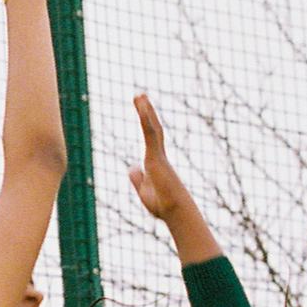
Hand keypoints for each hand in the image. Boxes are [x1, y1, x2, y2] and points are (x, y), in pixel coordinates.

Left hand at [126, 92, 196, 227]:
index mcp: (155, 162)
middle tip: (140, 96)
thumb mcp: (144, 191)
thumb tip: (132, 168)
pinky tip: (142, 109)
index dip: (147, 123)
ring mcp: (158, 155)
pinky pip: (150, 135)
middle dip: (147, 111)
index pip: (151, 138)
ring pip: (152, 128)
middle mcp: (158, 155)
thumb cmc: (163, 205)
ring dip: (145, 111)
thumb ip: (138, 179)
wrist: (174, 210)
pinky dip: (146, 121)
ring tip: (139, 95)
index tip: (143, 110)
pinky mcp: (156, 157)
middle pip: (153, 128)